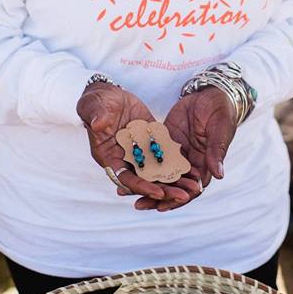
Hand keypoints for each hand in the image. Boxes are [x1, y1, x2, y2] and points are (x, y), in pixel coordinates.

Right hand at [76, 83, 193, 209]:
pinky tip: (196, 171)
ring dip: (176, 181)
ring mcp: (141, 154)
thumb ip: (98, 116)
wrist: (110, 97)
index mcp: (110, 158)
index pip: (126, 179)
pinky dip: (180, 165)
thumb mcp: (96, 106)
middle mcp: (126, 161)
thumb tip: (98, 123)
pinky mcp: (152, 145)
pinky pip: (167, 158)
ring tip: (195, 187)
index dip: (142, 186)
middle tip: (185, 196)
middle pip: (147, 181)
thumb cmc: (98, 102)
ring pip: (159, 173)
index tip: (159, 192)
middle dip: (165, 190)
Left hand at [134, 87, 236, 212]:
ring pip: (159, 173)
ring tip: (123, 191)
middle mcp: (189, 163)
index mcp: (205, 165)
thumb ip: (216, 151)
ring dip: (144, 183)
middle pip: (171, 185)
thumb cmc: (221, 111)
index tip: (162, 207)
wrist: (210, 93)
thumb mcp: (219, 130)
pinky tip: (123, 167)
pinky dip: (139, 163)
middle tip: (138, 205)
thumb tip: (218, 175)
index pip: (191, 189)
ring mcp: (176, 153)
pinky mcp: (166, 141)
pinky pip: (151, 154)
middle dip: (155, 197)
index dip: (177, 199)